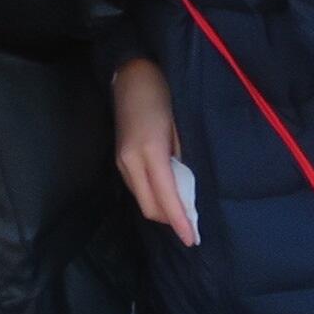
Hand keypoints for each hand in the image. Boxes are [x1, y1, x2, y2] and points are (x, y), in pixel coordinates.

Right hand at [113, 55, 193, 246]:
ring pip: (143, 200)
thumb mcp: (180, 126)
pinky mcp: (120, 159)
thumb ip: (183, 159)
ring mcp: (122, 161)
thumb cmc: (162, 94)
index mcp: (149, 151)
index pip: (166, 197)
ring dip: (163, 210)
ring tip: (184, 213)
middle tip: (193, 227)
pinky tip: (169, 193)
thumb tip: (189, 189)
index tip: (192, 239)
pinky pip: (139, 189)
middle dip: (171, 221)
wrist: (131, 74)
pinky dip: (155, 197)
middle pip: (151, 207)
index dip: (180, 221)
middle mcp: (130, 161)